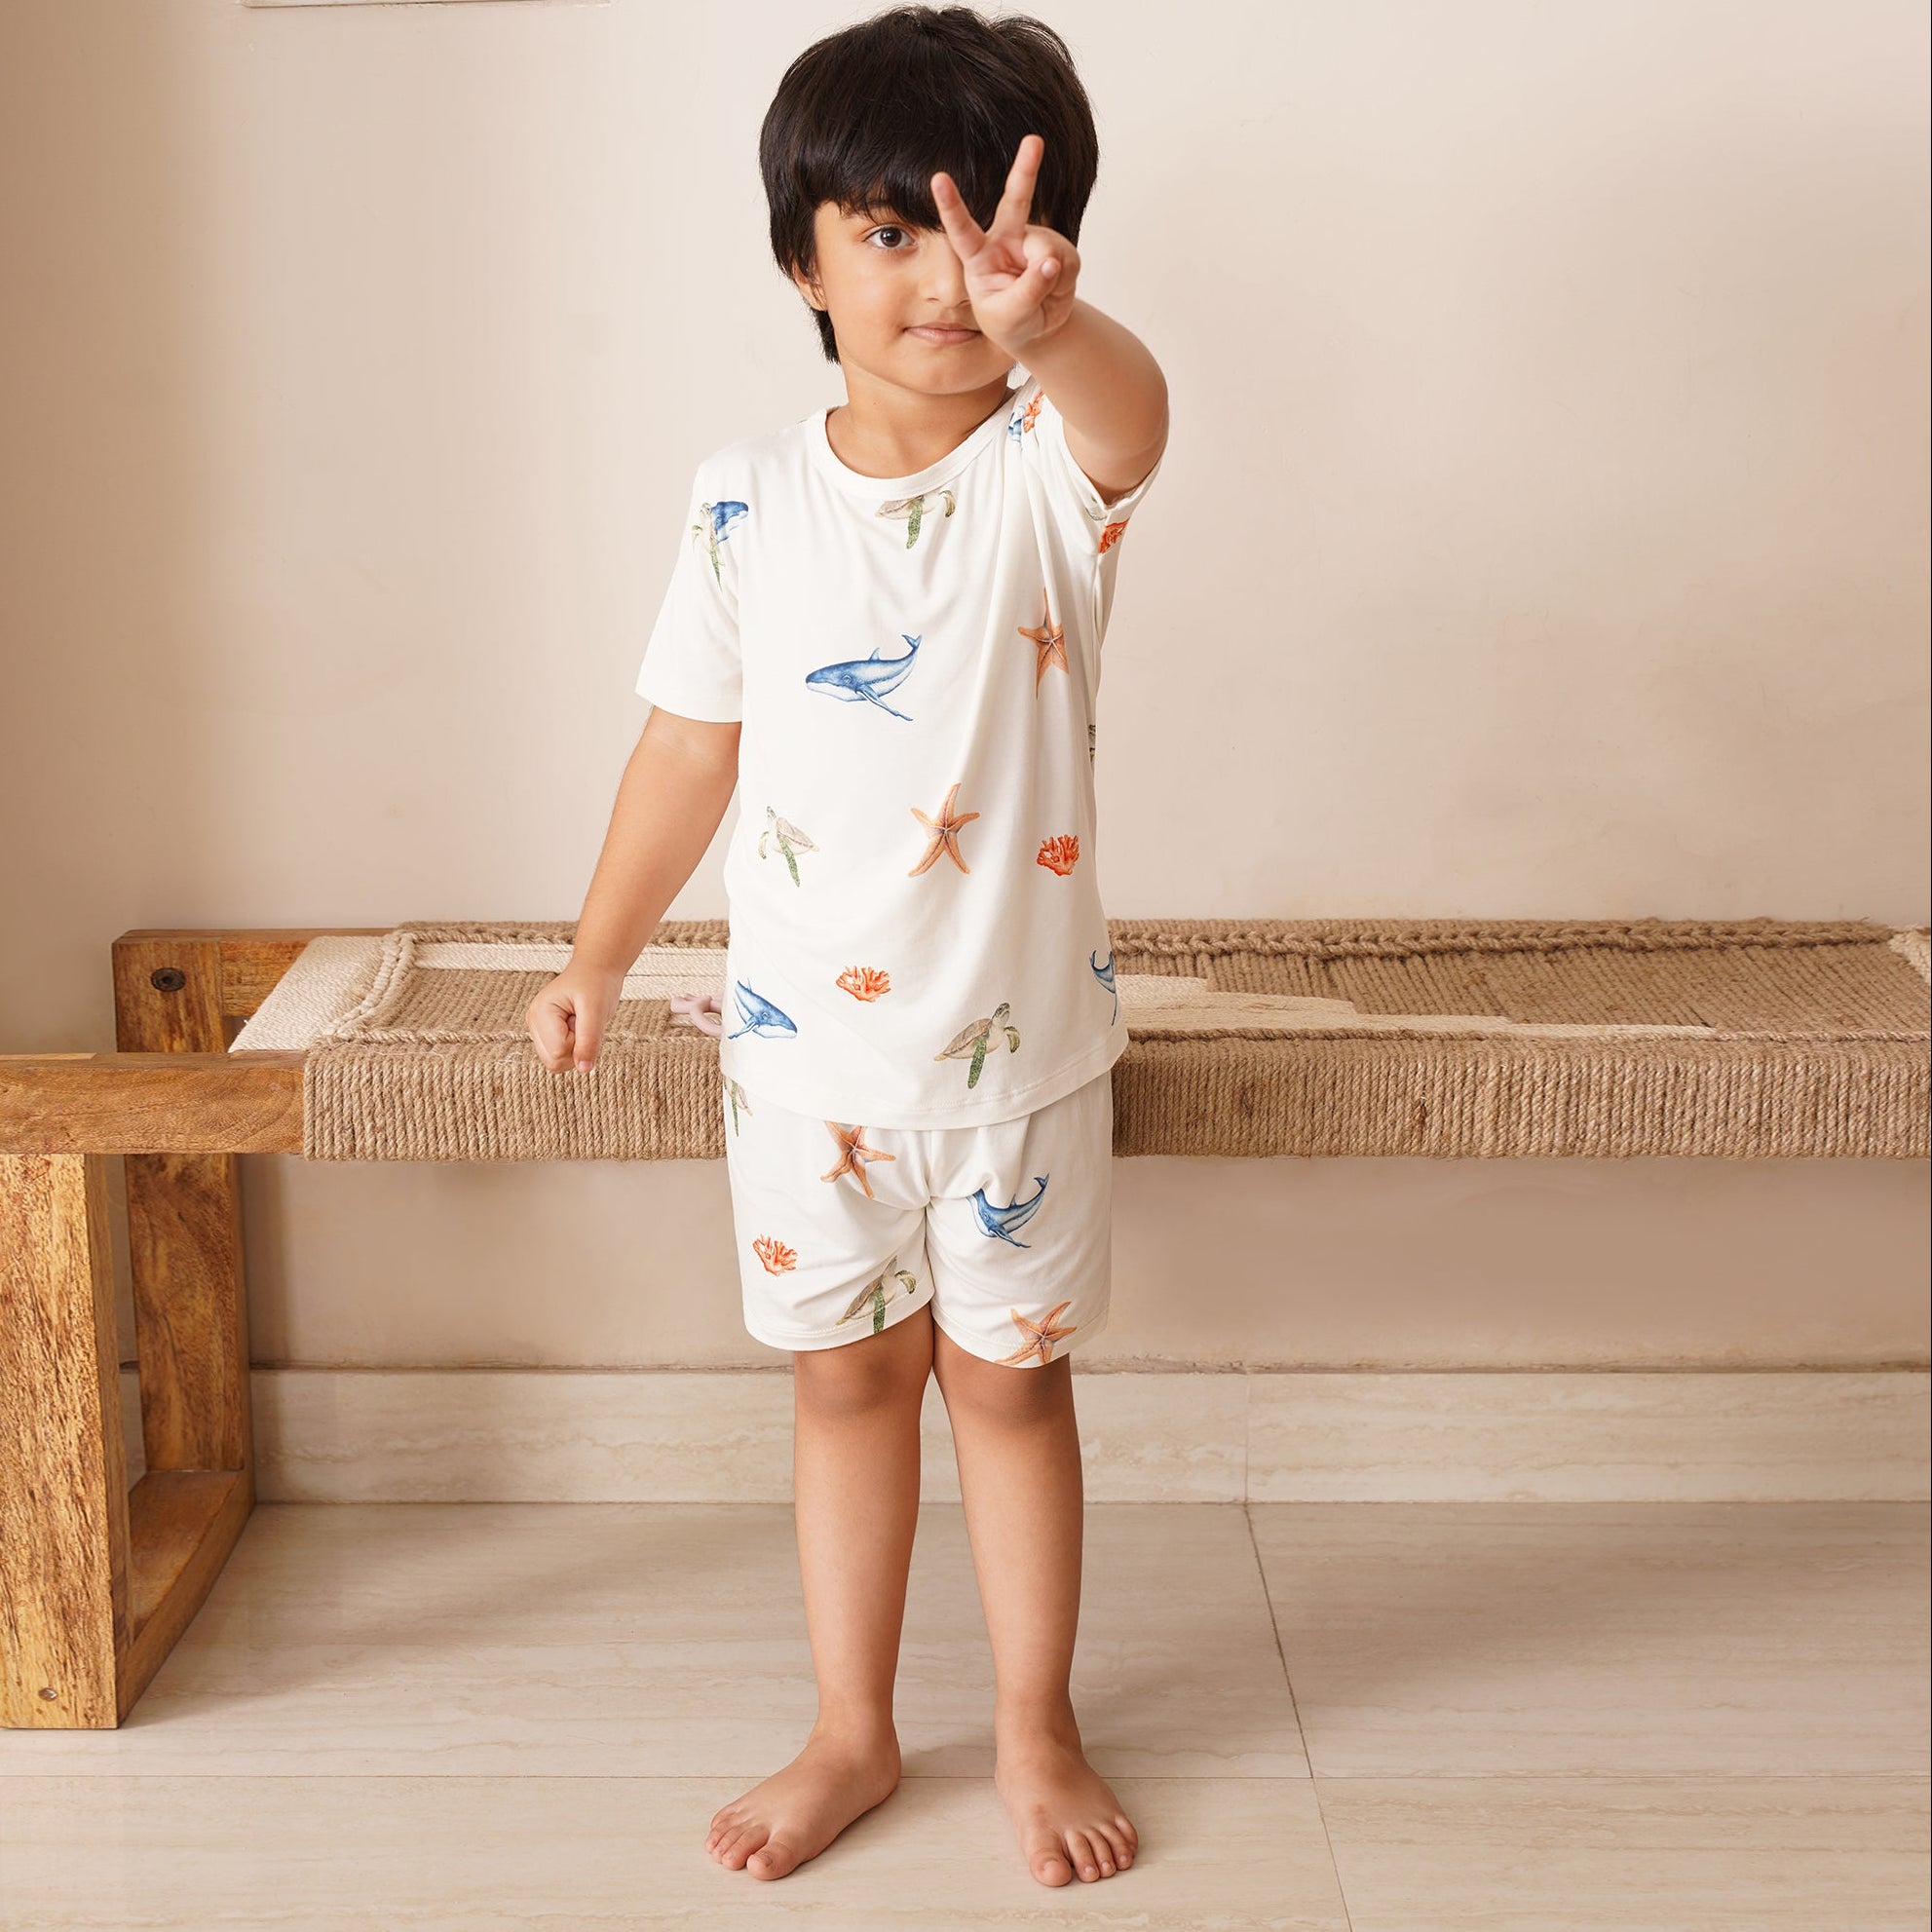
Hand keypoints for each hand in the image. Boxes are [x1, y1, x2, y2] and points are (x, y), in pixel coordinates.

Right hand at [526, 961, 624, 1072]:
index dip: (579, 1042)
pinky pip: (561, 1057)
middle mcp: (533, 1022)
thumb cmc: (597, 984)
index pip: (558, 1052)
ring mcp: (538, 1029)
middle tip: (583, 1022)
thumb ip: (589, 1041)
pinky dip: (575, 1048)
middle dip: (576, 1049)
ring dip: (576, 1048)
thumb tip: (583, 1070)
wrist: (596, 969)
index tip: (584, 1018)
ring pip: (556, 1063)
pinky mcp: (546, 1034)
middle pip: (554, 1062)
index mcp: (540, 1012)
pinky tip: (577, 1027)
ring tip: (580, 1022)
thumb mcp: (597, 1010)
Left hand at [930, 134, 1078, 356]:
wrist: (1036, 328)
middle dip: (1026, 169)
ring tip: (1041, 295)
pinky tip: (1055, 288)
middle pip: (1016, 200)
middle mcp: (1006, 239)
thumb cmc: (1009, 321)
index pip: (962, 230)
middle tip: (1034, 141)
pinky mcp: (1058, 248)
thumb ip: (1027, 291)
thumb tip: (1051, 262)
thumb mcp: (1010, 316)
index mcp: (979, 256)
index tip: (938, 178)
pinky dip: (1065, 281)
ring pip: (1048, 249)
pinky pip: (1068, 261)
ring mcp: (1033, 240)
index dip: (951, 206)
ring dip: (1051, 278)